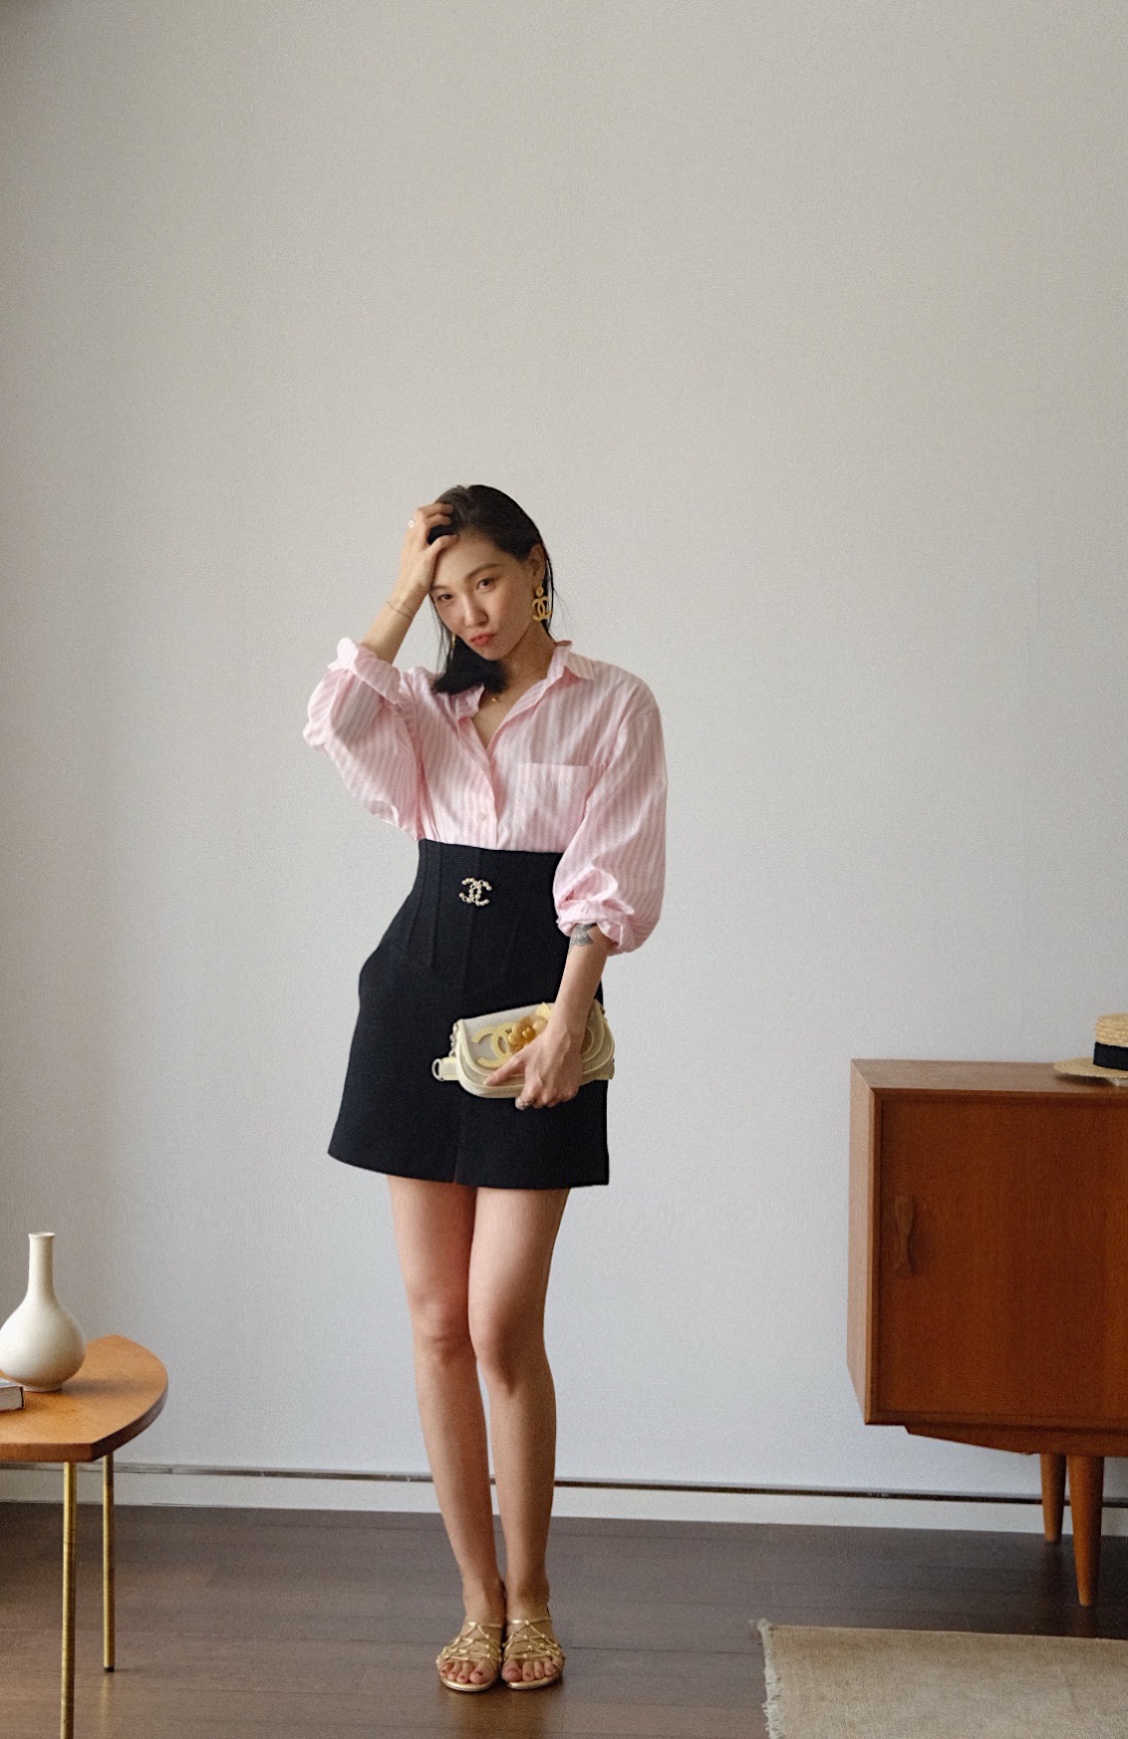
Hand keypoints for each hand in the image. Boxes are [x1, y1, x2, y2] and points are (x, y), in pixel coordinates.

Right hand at [390, 501, 457, 616]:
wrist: (406, 592)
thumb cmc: (412, 576)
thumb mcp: (412, 556)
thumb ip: (419, 544)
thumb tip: (431, 538)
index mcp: (408, 538)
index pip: (417, 514)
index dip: (430, 508)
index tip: (441, 510)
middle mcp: (411, 539)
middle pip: (421, 513)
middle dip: (437, 507)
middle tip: (449, 509)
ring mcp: (417, 548)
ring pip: (427, 522)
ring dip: (440, 517)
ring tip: (450, 520)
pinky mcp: (426, 558)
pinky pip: (440, 541)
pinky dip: (449, 537)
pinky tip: (455, 538)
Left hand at [485, 1020, 583, 1107]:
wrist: (563, 1039)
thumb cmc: (541, 1048)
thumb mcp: (518, 1060)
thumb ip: (502, 1074)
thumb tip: (488, 1083)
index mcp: (533, 1090)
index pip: (523, 1105)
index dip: (521, 1097)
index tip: (523, 1090)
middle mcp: (547, 1096)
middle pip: (536, 1104)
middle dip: (535, 1095)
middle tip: (536, 1079)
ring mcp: (561, 1094)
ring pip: (550, 1102)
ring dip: (548, 1094)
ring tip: (548, 1078)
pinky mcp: (572, 1091)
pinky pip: (563, 1097)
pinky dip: (560, 1090)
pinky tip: (558, 1078)